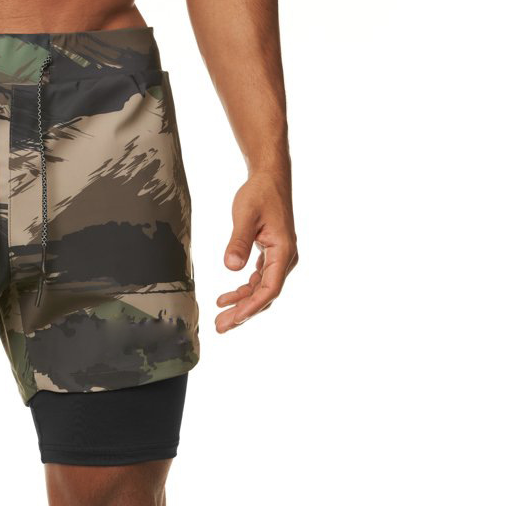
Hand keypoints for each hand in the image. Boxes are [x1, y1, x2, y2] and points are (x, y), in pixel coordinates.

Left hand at [215, 170, 297, 332]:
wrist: (269, 178)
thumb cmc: (259, 194)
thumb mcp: (245, 215)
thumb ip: (238, 241)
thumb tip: (232, 267)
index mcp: (283, 251)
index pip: (270, 288)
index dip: (252, 306)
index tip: (234, 318)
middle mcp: (285, 258)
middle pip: (265, 295)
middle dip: (243, 313)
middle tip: (220, 327)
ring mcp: (278, 258)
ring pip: (261, 290)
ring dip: (241, 305)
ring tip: (220, 318)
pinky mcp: (270, 256)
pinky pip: (258, 280)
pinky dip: (242, 291)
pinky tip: (224, 299)